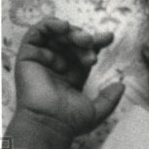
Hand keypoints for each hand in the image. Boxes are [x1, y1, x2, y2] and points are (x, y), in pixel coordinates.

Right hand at [14, 17, 122, 138]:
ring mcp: (42, 60)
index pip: (85, 52)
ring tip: (82, 39)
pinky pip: (35, 33)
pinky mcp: (27, 56)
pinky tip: (63, 27)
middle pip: (73, 41)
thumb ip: (110, 98)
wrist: (50, 124)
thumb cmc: (70, 122)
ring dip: (70, 31)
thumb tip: (121, 85)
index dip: (96, 43)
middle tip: (91, 43)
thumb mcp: (98, 111)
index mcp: (73, 74)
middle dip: (85, 38)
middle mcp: (57, 65)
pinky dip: (49, 25)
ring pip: (56, 35)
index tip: (109, 37)